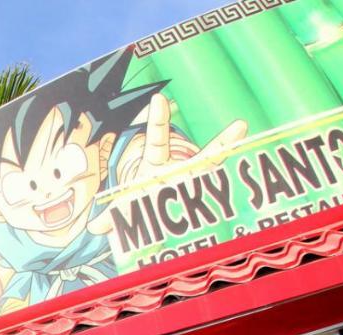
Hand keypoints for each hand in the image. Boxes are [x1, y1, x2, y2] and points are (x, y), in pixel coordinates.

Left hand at [89, 94, 247, 235]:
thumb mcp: (125, 207)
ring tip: (242, 127)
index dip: (157, 121)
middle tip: (239, 124)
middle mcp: (180, 168)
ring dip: (228, 147)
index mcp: (156, 165)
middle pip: (200, 154)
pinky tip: (249, 160)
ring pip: (215, 163)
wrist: (154, 204)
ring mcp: (194, 177)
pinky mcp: (203, 188)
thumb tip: (94, 227)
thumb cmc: (140, 199)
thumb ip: (112, 217)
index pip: (156, 141)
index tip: (159, 99)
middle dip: (219, 141)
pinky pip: (218, 183)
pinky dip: (227, 178)